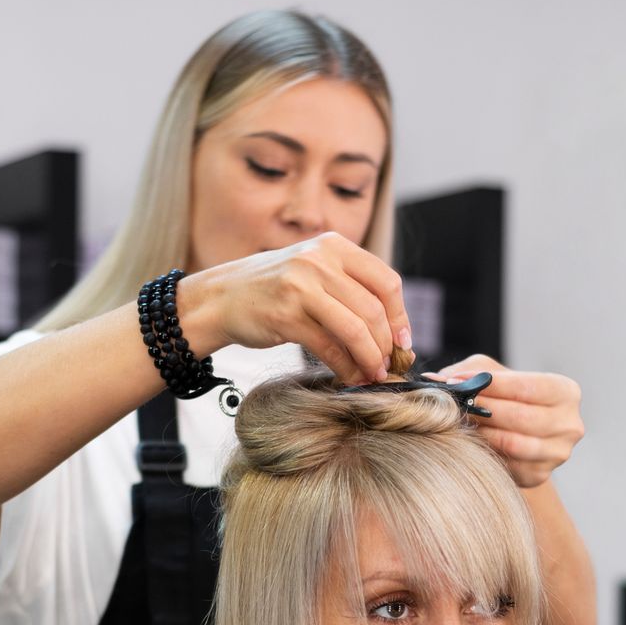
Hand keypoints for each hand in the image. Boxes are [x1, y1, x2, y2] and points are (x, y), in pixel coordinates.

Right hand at [178, 232, 411, 385]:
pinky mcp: (286, 316)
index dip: (400, 316)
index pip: (386, 281)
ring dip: (370, 359)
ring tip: (373, 375)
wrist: (222, 298)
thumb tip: (394, 330)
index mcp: (334, 247)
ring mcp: (301, 287)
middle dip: (386, 345)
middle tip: (388, 366)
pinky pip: (329, 347)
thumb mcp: (314, 272)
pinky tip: (350, 377)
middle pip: (373, 309)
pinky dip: (346, 367)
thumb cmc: (275, 290)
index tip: (403, 343)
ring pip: (355, 329)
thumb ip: (349, 288)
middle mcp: (319, 261)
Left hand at [424, 355, 584, 488]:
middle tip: (454, 405)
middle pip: (521, 418)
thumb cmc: (506, 396)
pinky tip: (471, 443)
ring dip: (481, 433)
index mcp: (566, 392)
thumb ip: (471, 373)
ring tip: (460, 423)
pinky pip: (508, 465)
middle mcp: (570, 425)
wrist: (519, 431)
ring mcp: (558, 454)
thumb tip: (435, 379)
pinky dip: (486, 453)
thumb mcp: (495, 375)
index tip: (459, 382)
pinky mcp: (540, 476)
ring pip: (513, 444)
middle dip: (484, 410)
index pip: (528, 387)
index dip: (492, 385)